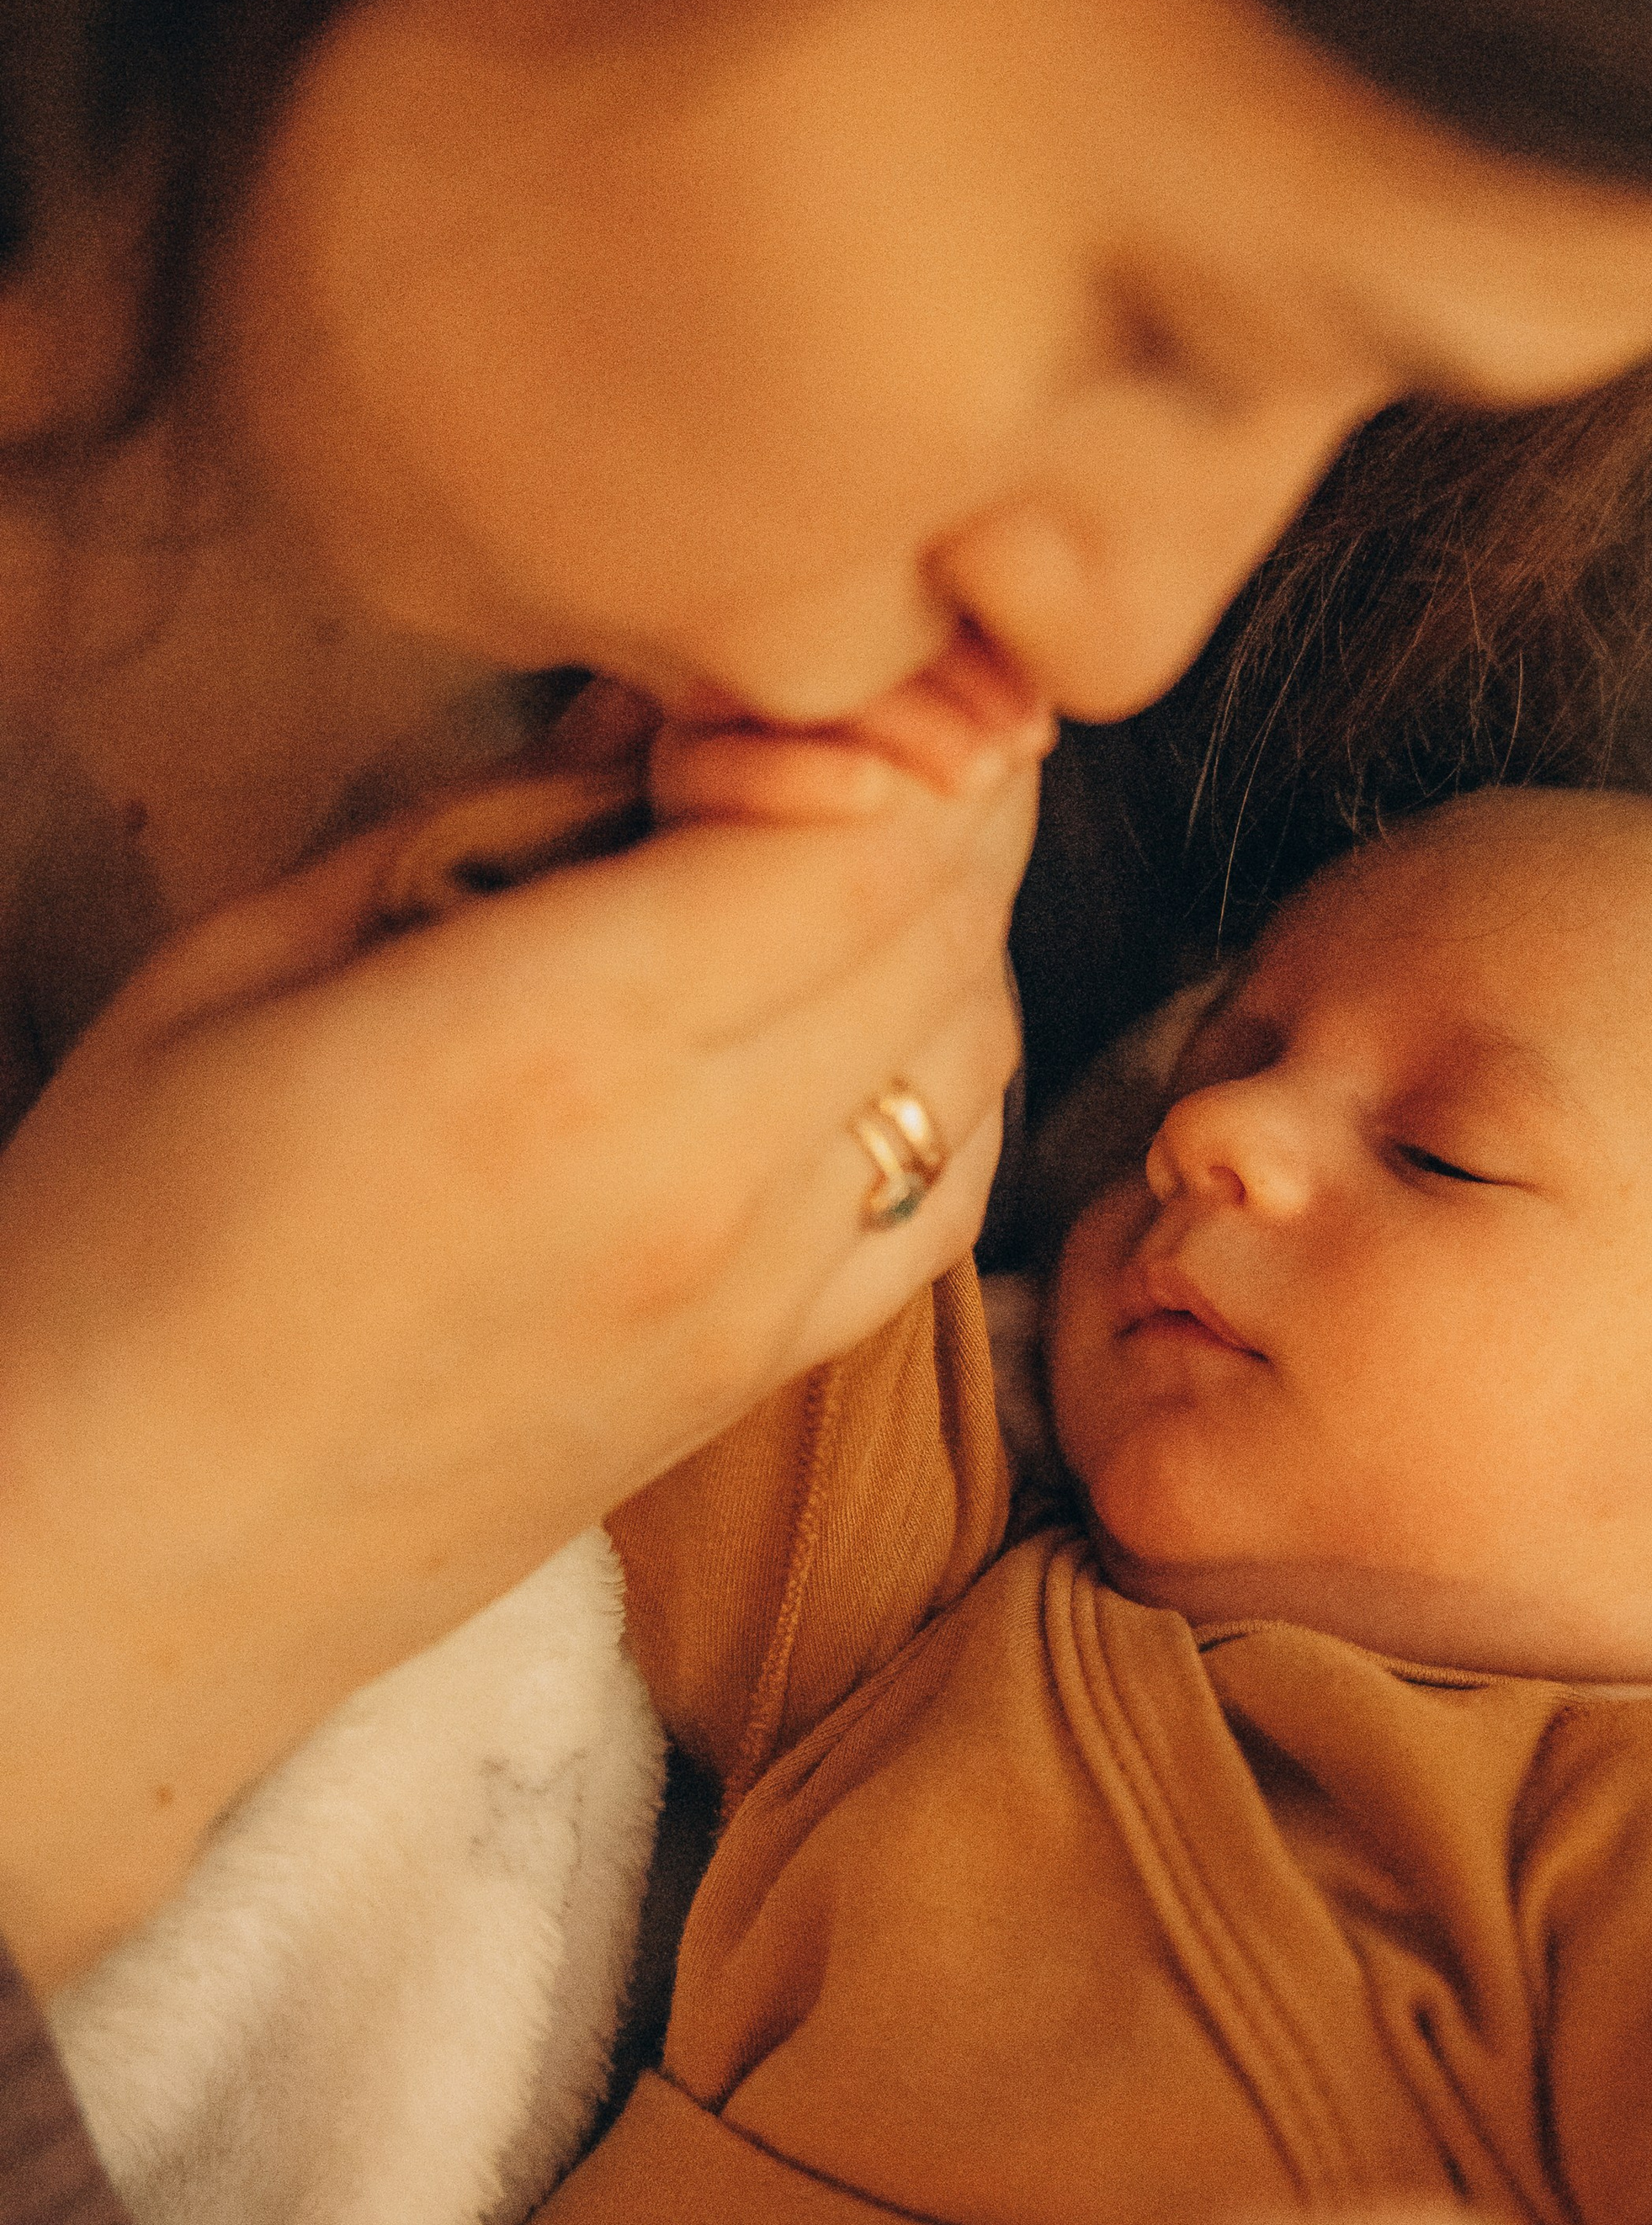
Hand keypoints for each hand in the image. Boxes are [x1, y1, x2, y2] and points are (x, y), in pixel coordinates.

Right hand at [0, 741, 1033, 1994]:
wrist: (106, 1566)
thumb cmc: (116, 1245)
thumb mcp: (247, 966)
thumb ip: (488, 827)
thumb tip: (671, 715)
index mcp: (556, 1045)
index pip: (870, 831)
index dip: (905, 716)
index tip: (836, 658)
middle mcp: (701, 1176)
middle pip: (947, 919)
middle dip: (945, 781)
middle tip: (863, 707)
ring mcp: (753, 1297)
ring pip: (972, 1045)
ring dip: (949, 915)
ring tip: (844, 842)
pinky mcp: (760, 1376)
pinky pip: (946, 1187)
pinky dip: (948, 1066)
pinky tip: (864, 1007)